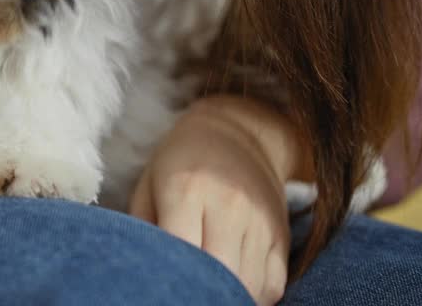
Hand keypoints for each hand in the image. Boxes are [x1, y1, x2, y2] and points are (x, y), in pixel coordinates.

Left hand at [129, 96, 306, 305]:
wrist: (236, 132)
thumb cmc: (179, 162)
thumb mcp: (148, 184)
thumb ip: (141, 229)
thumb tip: (141, 272)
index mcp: (186, 190)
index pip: (181, 250)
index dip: (169, 277)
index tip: (159, 285)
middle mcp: (228, 206)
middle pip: (219, 273)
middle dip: (199, 292)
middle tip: (184, 293)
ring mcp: (259, 221)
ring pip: (249, 285)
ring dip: (227, 297)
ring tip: (207, 293)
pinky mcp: (281, 234)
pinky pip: (273, 284)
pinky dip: (253, 296)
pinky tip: (233, 291)